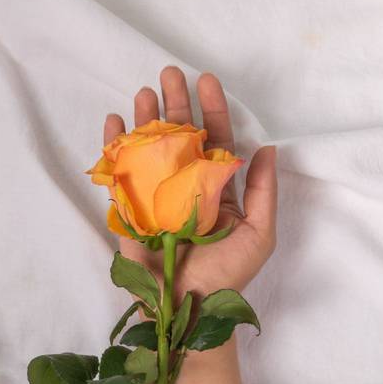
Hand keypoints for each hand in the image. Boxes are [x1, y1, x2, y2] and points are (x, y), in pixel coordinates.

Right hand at [103, 66, 276, 298]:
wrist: (190, 310)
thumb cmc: (228, 277)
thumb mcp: (259, 234)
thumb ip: (264, 191)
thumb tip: (268, 148)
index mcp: (216, 190)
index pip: (215, 141)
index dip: (211, 110)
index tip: (206, 80)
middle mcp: (185, 188)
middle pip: (179, 138)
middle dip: (174, 104)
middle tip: (168, 73)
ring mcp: (155, 198)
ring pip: (150, 149)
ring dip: (145, 118)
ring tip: (143, 91)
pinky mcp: (130, 212)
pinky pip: (120, 174)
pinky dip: (114, 147)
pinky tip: (114, 121)